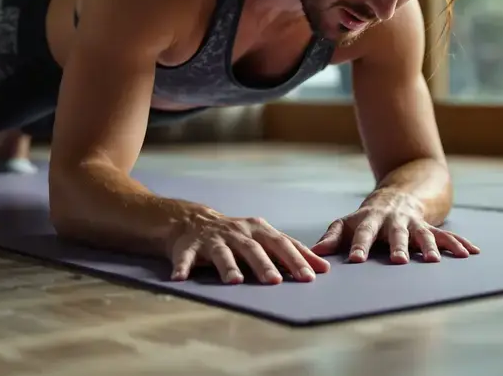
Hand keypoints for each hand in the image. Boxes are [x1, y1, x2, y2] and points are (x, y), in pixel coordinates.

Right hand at [168, 212, 331, 284]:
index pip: (282, 244)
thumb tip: (322, 268)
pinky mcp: (189, 246)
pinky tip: (180, 278)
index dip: (296, 259)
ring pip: (222, 253)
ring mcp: (213, 239)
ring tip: (234, 281)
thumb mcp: (263, 237)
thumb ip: (289, 251)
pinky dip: (182, 266)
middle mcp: (237, 232)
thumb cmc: (237, 235)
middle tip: (276, 281)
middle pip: (253, 248)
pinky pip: (185, 257)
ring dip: (228, 267)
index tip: (312, 276)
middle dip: (265, 264)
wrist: (193, 221)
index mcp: (258, 230)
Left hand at [311, 193, 480, 263]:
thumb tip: (314, 253)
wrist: (397, 196)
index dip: (359, 246)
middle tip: (399, 261)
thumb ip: (331, 237)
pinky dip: (459, 244)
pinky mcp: (430, 228)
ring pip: (423, 234)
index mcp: (371, 220)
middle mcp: (394, 221)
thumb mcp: (346, 223)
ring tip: (434, 261)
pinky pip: (446, 236)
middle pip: (396, 233)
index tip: (355, 260)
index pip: (363, 233)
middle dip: (398, 246)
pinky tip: (471, 253)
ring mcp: (414, 224)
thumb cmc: (366, 218)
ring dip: (429, 246)